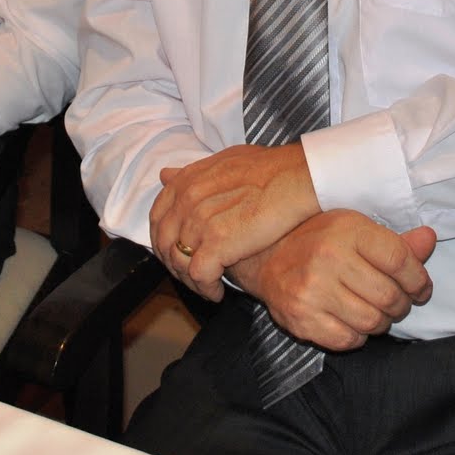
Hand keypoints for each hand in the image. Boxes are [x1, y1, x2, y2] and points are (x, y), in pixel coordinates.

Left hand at [151, 143, 319, 298]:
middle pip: (164, 244)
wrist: (297, 178)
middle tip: (192, 275)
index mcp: (186, 181)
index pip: (157, 218)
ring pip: (179, 263)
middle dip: (174, 265)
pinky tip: (217, 292)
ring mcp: (200, 221)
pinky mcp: (217, 243)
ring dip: (190, 281)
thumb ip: (191, 174)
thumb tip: (166, 176)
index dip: (163, 241)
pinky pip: (199, 275)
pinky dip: (206, 289)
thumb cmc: (270, 169)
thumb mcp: (223, 161)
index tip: (176, 253)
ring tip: (207, 287)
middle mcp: (187, 200)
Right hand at [228, 210, 435, 350]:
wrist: (265, 258)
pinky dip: (358, 336)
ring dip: (381, 322)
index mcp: (347, 230)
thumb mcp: (355, 229)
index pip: (400, 260)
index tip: (420, 288)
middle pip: (389, 296)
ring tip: (375, 311)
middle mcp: (329, 258)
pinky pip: (348, 340)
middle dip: (401, 305)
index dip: (418, 280)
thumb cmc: (318, 241)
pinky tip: (352, 321)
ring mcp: (313, 291)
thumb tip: (429, 239)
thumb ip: (395, 241)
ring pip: (372, 322)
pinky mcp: (301, 319)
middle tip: (397, 302)